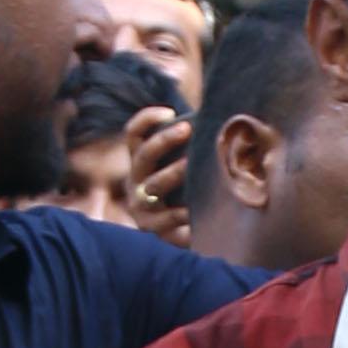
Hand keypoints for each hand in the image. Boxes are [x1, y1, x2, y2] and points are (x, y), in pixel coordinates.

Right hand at [121, 110, 193, 232]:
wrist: (180, 235)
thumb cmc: (185, 192)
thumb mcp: (181, 168)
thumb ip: (188, 148)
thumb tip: (213, 121)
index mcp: (140, 161)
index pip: (134, 134)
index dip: (147, 120)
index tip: (170, 112)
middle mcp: (135, 180)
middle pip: (143, 155)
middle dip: (164, 140)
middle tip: (187, 129)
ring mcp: (140, 204)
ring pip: (153, 185)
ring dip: (172, 172)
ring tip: (191, 164)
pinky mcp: (150, 227)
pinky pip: (165, 217)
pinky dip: (181, 212)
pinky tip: (195, 208)